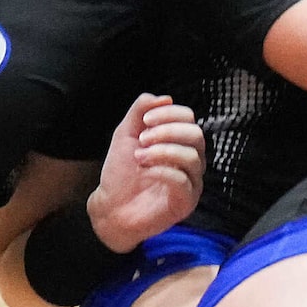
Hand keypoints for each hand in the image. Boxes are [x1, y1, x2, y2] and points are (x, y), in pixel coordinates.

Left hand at [88, 94, 204, 252]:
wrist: (110, 208)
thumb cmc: (121, 173)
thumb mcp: (125, 134)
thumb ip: (140, 112)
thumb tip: (164, 98)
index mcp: (179, 142)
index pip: (188, 118)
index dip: (169, 114)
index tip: (144, 121)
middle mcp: (191, 160)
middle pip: (196, 135)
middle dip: (167, 132)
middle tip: (142, 140)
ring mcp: (192, 182)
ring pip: (192, 157)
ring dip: (162, 151)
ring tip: (140, 157)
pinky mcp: (187, 202)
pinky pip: (183, 180)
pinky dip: (162, 171)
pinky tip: (146, 172)